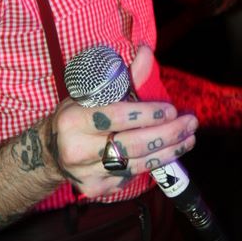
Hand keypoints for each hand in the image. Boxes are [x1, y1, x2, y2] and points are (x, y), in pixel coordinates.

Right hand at [52, 46, 196, 198]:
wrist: (51, 153)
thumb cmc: (78, 115)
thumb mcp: (92, 92)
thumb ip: (123, 76)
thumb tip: (145, 51)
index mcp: (73, 120)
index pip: (115, 116)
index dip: (146, 114)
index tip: (171, 110)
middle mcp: (77, 150)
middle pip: (132, 144)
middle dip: (167, 134)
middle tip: (190, 123)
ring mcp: (87, 174)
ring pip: (138, 164)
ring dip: (169, 150)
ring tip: (189, 138)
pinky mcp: (97, 189)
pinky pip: (133, 176)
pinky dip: (154, 163)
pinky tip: (170, 152)